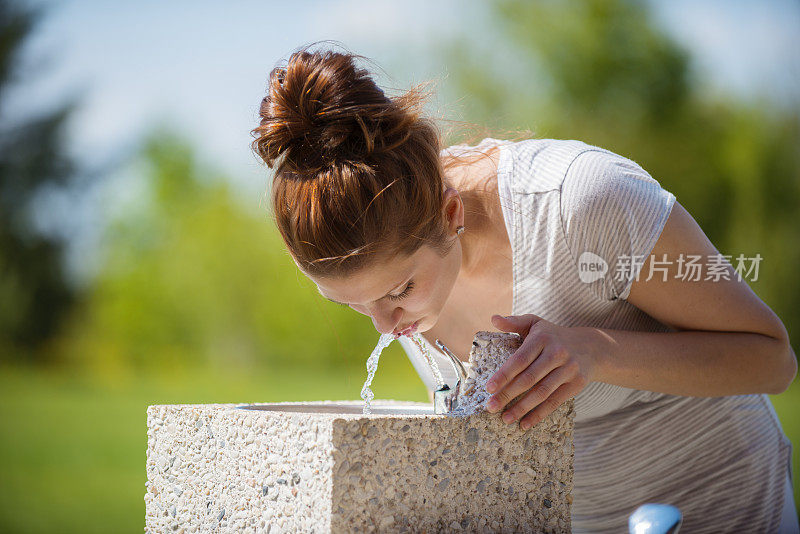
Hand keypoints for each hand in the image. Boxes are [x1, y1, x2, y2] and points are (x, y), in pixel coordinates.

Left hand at [485, 313, 599, 429]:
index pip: (520, 359)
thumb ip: (514, 322)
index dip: (504, 374)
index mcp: (542, 338)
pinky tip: (524, 424)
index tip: (488, 388)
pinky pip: (555, 402)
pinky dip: (539, 414)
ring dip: (522, 408)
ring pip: (542, 393)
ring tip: (505, 419)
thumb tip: (494, 319)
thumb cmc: (553, 336)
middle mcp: (557, 353)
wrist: (591, 347)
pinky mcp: (577, 384)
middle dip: (508, 394)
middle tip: (490, 407)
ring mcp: (569, 369)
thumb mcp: (535, 324)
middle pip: (529, 378)